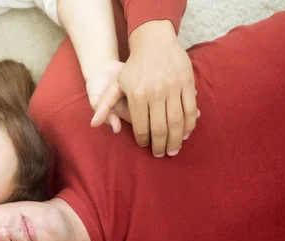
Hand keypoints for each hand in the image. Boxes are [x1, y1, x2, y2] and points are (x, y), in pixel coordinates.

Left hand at [93, 21, 198, 156]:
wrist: (154, 41)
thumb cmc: (133, 67)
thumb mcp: (115, 84)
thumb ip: (104, 105)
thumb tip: (94, 124)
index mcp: (137, 96)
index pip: (141, 127)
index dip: (144, 140)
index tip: (145, 146)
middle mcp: (155, 93)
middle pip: (160, 129)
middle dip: (160, 145)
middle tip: (160, 154)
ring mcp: (173, 88)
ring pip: (177, 122)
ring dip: (176, 140)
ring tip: (173, 149)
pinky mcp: (187, 84)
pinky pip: (190, 110)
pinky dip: (189, 125)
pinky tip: (185, 134)